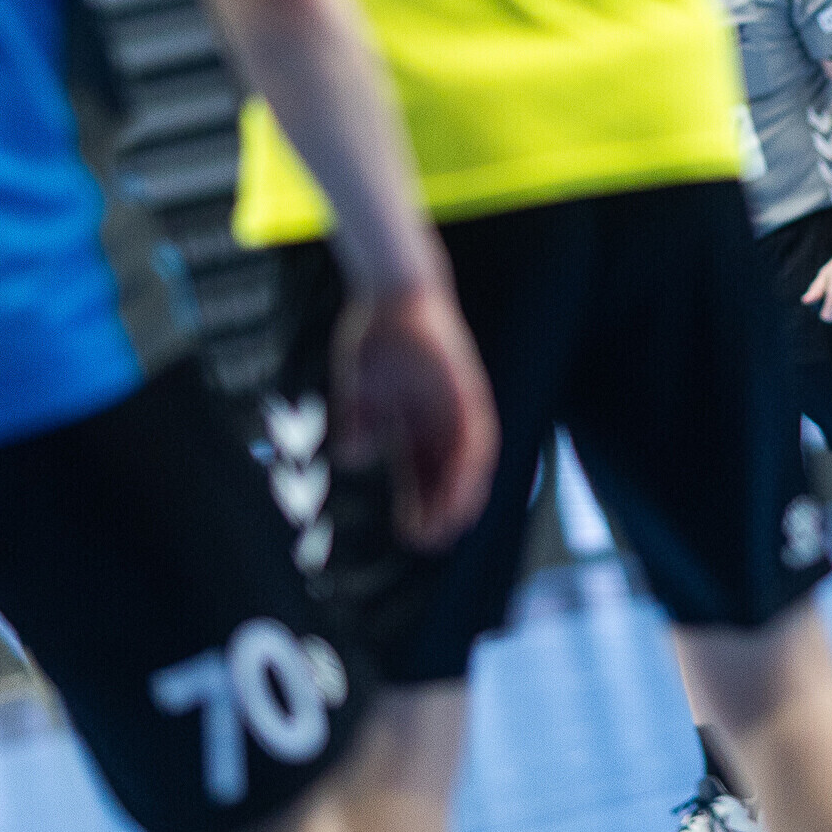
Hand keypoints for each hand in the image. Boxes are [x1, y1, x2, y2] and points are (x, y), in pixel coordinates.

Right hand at [332, 281, 497, 550]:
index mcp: (415, 425)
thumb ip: (357, 421)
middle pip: (449, 476)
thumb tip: (352, 456)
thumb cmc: (376, 335)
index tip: (409, 533)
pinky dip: (472, 462)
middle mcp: (442, 421)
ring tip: (450, 524)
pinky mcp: (470, 390)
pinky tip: (465, 484)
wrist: (395, 290)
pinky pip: (478, 432)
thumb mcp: (360, 387)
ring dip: (462, 494)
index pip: (423, 476)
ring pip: (469, 462)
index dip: (418, 506)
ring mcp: (459, 406)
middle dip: (441, 511)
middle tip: (429, 541)